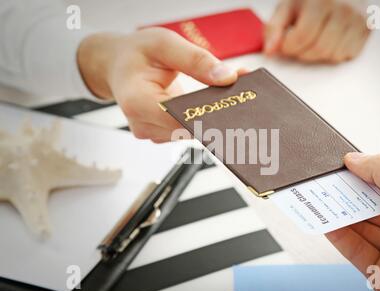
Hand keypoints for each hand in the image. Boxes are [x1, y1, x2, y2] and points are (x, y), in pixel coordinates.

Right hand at [77, 28, 238, 141]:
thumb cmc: (136, 53)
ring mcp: (150, 131)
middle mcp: (142, 123)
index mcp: (137, 100)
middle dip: (213, 112)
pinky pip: (186, 130)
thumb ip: (196, 60)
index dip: (208, 114)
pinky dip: (199, 117)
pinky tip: (205, 103)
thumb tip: (227, 78)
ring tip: (219, 94)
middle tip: (237, 95)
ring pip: (190, 132)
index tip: (233, 106)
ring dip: (207, 115)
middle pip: (187, 129)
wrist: (118, 65)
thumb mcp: (165, 43)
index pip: (178, 119)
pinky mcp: (160, 134)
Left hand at [264, 0, 369, 62]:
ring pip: (333, 55)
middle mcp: (343, 8)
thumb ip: (274, 28)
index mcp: (321, 0)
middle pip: (318, 49)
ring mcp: (358, 18)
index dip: (289, 46)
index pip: (302, 37)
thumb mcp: (287, 6)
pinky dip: (334, 53)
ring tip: (314, 38)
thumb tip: (269, 51)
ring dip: (318, 54)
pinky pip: (347, 55)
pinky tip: (330, 39)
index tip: (285, 43)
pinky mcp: (367, 28)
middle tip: (298, 43)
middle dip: (302, 52)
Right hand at [327, 153, 379, 290]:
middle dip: (346, 195)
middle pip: (368, 204)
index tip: (340, 168)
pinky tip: (325, 224)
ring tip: (318, 201)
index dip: (361, 175)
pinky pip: (354, 249)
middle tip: (323, 184)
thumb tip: (355, 159)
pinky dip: (337, 236)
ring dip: (338, 215)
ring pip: (359, 226)